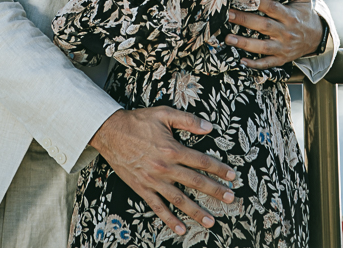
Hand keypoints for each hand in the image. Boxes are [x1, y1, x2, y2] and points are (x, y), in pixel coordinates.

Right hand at [90, 107, 235, 236]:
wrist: (111, 132)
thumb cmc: (138, 121)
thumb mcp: (163, 113)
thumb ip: (187, 120)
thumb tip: (209, 126)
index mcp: (172, 149)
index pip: (201, 161)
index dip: (218, 168)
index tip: (232, 176)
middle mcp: (165, 167)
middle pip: (195, 182)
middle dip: (215, 191)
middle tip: (230, 199)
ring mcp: (153, 180)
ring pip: (179, 199)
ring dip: (196, 211)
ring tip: (211, 221)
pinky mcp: (142, 188)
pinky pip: (158, 207)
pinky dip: (169, 219)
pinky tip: (180, 228)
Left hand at [225, 0, 324, 68]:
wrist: (317, 39)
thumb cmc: (305, 15)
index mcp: (290, 16)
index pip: (272, 8)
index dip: (258, 2)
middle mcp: (286, 32)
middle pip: (263, 26)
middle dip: (244, 21)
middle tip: (228, 15)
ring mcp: (283, 47)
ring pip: (263, 47)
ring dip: (245, 43)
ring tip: (228, 38)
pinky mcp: (281, 59)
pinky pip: (267, 63)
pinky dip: (255, 64)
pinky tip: (241, 61)